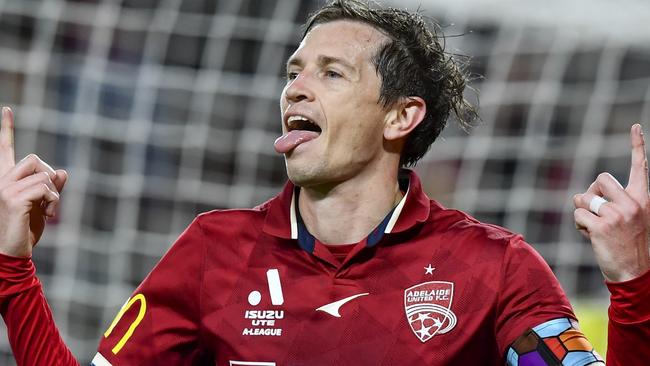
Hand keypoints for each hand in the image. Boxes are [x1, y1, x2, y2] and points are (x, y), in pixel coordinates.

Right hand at [0, 107, 67, 257]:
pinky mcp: (12, 199)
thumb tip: (63, 172)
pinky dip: (53, 200)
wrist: (13, 252)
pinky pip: (45, 188)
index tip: (8, 109)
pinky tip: (49, 215)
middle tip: (49, 199)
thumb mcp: (44, 205)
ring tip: (48, 211)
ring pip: (44, 174)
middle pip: (36, 159)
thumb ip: (52, 187)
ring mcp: (4, 189)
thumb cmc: (26, 230)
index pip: (5, 149)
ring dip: (54, 194)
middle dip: (50, 177)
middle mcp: (2, 180)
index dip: (6, 128)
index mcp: (6, 179)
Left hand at [573, 124, 649, 281]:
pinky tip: (592, 236)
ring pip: (584, 197)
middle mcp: (632, 203)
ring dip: (583, 211)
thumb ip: (617, 202)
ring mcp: (617, 214)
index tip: (635, 126)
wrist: (635, 273)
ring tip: (596, 227)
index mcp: (643, 199)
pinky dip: (579, 225)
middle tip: (598, 212)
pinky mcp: (602, 226)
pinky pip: (577, 214)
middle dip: (592, 193)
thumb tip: (587, 193)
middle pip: (600, 179)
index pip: (640, 167)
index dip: (637, 145)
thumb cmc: (629, 245)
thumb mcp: (632, 219)